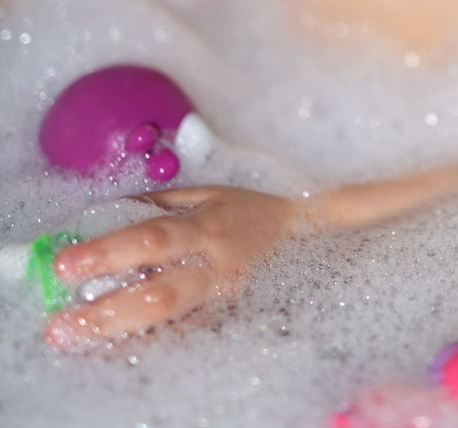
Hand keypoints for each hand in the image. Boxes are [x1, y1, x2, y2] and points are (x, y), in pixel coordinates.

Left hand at [44, 185, 303, 346]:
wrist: (306, 235)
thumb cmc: (250, 210)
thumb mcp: (207, 194)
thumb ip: (159, 203)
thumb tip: (108, 213)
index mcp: (207, 226)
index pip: (149, 239)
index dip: (106, 252)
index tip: (64, 265)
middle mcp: (215, 266)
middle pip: (156, 294)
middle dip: (104, 311)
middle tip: (61, 323)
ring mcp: (225, 300)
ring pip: (170, 324)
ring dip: (120, 335)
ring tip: (80, 339)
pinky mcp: (230, 322)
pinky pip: (187, 339)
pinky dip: (152, 346)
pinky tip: (119, 352)